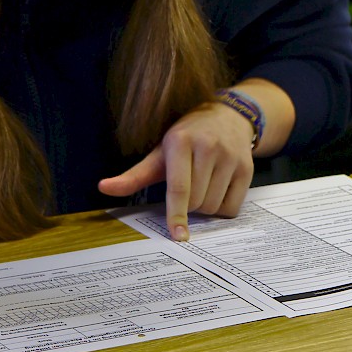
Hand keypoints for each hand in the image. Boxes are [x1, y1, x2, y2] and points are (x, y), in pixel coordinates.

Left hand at [99, 102, 254, 240]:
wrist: (227, 117)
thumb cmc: (188, 138)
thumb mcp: (160, 152)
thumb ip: (134, 175)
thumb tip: (104, 188)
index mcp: (181, 141)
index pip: (178, 187)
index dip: (176, 214)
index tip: (177, 235)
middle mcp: (208, 146)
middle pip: (196, 201)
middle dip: (189, 207)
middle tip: (188, 189)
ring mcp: (231, 157)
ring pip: (214, 206)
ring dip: (205, 208)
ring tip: (203, 187)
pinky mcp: (247, 168)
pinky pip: (233, 207)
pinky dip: (222, 209)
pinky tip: (218, 190)